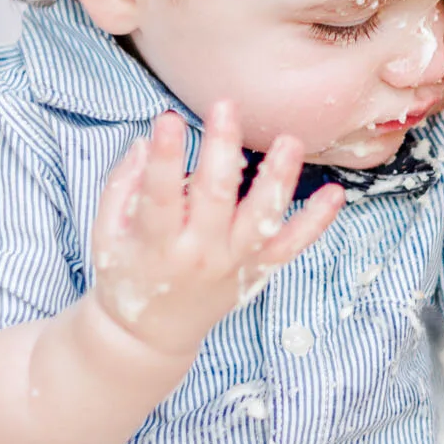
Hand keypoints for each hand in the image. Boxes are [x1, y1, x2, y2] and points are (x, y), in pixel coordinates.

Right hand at [87, 103, 344, 357]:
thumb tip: (143, 142)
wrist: (150, 336)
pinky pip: (291, 246)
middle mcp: (198, 254)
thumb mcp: (107, 234)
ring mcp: (232, 263)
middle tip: (225, 107)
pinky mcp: (257, 270)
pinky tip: (336, 194)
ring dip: (278, 179)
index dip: (165, 157)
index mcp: (155, 243)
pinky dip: (316, 222)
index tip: (168, 119)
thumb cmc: (126, 274)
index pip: (159, 195)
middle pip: (215, 198)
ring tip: (290, 142)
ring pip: (261, 220)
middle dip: (221, 149)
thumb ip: (122, 186)